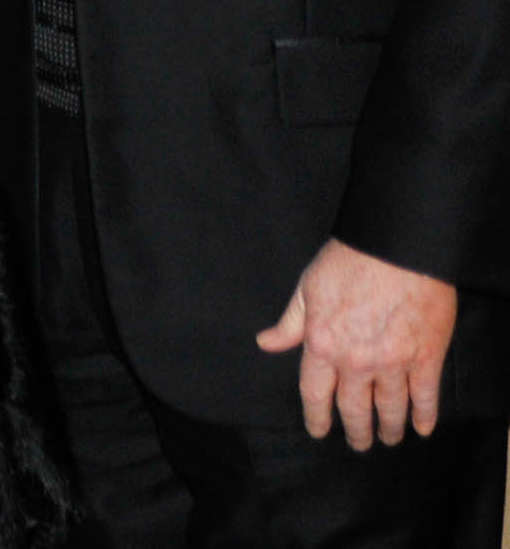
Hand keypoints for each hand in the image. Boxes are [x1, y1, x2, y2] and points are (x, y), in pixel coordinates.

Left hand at [256, 237, 457, 447]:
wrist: (395, 248)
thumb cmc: (346, 264)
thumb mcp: (306, 290)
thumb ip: (290, 323)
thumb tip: (266, 343)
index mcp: (321, 345)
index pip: (315, 394)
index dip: (316, 417)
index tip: (319, 431)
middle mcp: (355, 361)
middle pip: (354, 409)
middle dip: (356, 431)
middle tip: (359, 443)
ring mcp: (393, 362)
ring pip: (390, 408)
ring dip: (390, 428)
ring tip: (389, 438)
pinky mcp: (426, 357)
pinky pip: (426, 396)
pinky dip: (424, 416)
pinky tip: (422, 428)